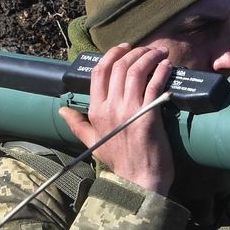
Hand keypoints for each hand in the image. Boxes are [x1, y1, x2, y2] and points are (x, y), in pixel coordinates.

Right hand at [60, 44, 173, 194]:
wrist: (139, 181)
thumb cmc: (119, 163)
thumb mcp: (92, 142)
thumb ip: (77, 125)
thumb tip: (62, 110)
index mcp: (96, 111)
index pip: (100, 72)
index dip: (112, 55)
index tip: (124, 48)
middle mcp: (110, 107)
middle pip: (119, 67)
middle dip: (134, 52)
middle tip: (147, 48)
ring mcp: (129, 110)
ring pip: (136, 72)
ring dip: (149, 57)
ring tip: (159, 52)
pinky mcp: (149, 115)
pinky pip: (154, 85)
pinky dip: (161, 71)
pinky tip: (166, 65)